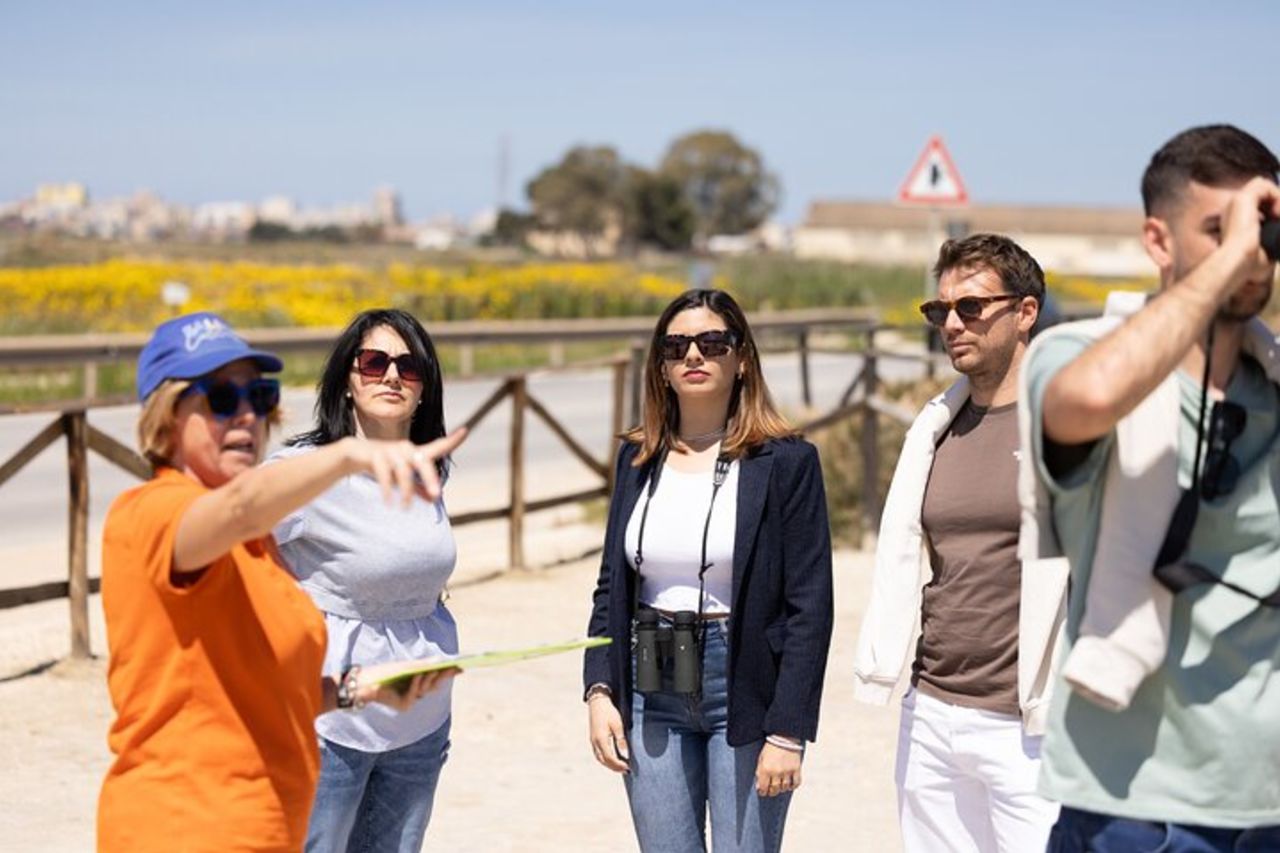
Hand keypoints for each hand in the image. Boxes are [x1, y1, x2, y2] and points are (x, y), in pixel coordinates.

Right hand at [345, 427, 467, 506]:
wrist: (355, 453)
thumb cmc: (385, 464)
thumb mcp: (402, 477)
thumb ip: (419, 488)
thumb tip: (434, 501)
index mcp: (415, 453)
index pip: (437, 446)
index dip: (452, 440)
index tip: (466, 430)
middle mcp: (406, 448)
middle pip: (423, 462)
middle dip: (430, 478)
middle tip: (437, 495)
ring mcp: (390, 450)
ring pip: (404, 471)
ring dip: (406, 491)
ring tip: (405, 508)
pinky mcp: (376, 455)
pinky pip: (384, 474)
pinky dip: (387, 489)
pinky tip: (389, 502)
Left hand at [357, 667, 460, 711]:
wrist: (365, 683)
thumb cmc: (385, 673)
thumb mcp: (406, 666)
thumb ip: (422, 665)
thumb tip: (440, 660)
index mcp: (418, 682)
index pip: (438, 678)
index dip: (449, 673)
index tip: (460, 666)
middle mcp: (416, 692)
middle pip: (435, 685)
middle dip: (444, 676)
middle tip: (453, 667)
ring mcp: (410, 700)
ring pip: (425, 689)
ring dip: (429, 678)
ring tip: (434, 669)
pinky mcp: (403, 706)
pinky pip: (413, 694)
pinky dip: (415, 684)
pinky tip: (417, 675)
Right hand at [587, 693, 629, 772]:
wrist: (598, 702)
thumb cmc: (608, 712)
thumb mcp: (617, 725)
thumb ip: (621, 740)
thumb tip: (625, 754)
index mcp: (601, 739)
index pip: (610, 758)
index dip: (618, 765)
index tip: (628, 767)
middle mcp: (595, 742)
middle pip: (604, 761)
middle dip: (614, 767)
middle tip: (625, 770)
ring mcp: (593, 741)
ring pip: (600, 758)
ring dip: (609, 764)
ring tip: (620, 767)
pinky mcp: (593, 739)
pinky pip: (598, 753)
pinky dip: (605, 759)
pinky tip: (613, 758)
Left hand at [755, 741, 802, 796]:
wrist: (784, 737)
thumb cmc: (771, 748)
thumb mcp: (761, 758)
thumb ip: (759, 772)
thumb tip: (759, 786)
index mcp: (765, 769)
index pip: (763, 787)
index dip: (763, 792)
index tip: (763, 792)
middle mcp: (776, 772)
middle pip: (774, 789)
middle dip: (772, 792)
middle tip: (771, 790)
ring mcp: (787, 771)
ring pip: (784, 788)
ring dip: (782, 788)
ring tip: (780, 785)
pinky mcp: (796, 769)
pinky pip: (796, 783)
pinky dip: (793, 786)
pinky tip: (789, 784)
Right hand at [1220, 176, 1279, 284]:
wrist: (1238, 261)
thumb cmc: (1248, 262)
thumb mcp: (1265, 248)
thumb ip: (1274, 236)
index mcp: (1235, 220)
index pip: (1258, 204)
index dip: (1273, 209)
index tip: (1278, 222)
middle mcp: (1233, 208)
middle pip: (1261, 193)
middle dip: (1277, 202)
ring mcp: (1236, 202)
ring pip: (1263, 186)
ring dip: (1277, 198)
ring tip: (1279, 216)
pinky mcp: (1242, 198)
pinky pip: (1264, 185)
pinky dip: (1276, 196)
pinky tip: (1277, 213)